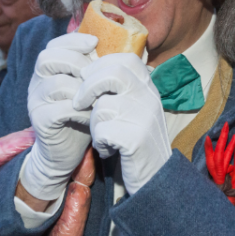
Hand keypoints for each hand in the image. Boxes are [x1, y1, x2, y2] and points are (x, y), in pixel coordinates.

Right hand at [20, 33, 97, 200]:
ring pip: (56, 83)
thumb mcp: (91, 90)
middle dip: (77, 61)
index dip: (73, 40)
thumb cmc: (82, 116)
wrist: (65, 153)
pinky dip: (82, 110)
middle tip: (96, 74)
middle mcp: (38, 82)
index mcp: (49, 71)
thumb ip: (100, 70)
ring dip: (83, 89)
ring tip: (99, 96)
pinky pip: (61, 108)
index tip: (95, 42)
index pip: (54, 46)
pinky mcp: (40, 120)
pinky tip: (93, 115)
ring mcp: (36, 101)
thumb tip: (135, 51)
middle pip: (49, 58)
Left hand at [73, 54, 170, 195]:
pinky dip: (100, 142)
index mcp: (149, 87)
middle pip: (112, 73)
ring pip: (103, 105)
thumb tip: (89, 67)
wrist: (155, 176)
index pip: (125, 59)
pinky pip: (103, 131)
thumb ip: (120, 88)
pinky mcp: (136, 139)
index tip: (87, 78)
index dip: (100, 65)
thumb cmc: (136, 139)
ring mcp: (145, 117)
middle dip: (88, 86)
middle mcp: (150, 97)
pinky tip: (108, 149)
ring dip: (94, 123)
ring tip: (103, 135)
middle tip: (78, 102)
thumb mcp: (135, 107)